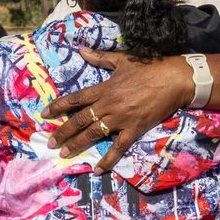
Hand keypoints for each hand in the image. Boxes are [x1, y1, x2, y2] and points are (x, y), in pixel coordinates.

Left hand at [46, 50, 189, 170]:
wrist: (174, 79)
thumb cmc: (149, 68)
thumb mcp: (122, 59)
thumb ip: (100, 58)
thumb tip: (81, 50)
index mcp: (104, 88)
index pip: (76, 99)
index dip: (58, 107)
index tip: (45, 115)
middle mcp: (109, 104)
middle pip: (80, 120)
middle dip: (63, 132)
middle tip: (50, 142)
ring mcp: (121, 118)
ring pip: (94, 134)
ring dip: (77, 145)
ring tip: (64, 154)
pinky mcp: (134, 129)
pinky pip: (118, 147)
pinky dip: (108, 159)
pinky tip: (98, 169)